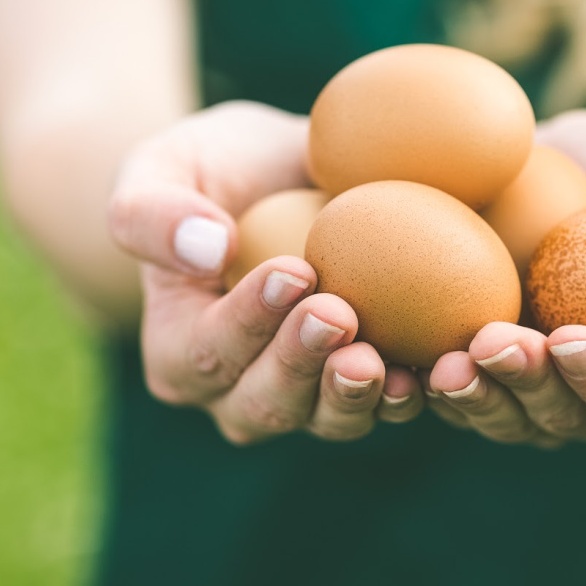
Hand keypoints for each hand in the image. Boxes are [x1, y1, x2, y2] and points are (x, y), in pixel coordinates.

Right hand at [108, 101, 425, 444]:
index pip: (207, 351)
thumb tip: (209, 248)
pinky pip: (387, 404)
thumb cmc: (211, 169)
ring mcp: (307, 399)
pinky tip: (434, 367)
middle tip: (339, 313)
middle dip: (302, 363)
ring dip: (356, 394)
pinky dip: (411, 392)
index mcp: (179, 354)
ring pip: (328, 418)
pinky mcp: (367, 387)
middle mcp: (238, 395)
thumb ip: (151, 211)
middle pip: (267, 401)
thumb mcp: (159, 167)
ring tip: (382, 359)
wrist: (285, 176)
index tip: (294, 271)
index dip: (248, 321)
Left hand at [424, 108, 585, 449]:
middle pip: (563, 423)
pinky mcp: (481, 371)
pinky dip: (425, 378)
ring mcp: (535, 395)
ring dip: (473, 396)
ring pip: (502, 417)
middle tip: (496, 342)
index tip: (573, 336)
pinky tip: (400, 352)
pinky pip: (455, 388)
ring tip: (445, 358)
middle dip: (528, 391)